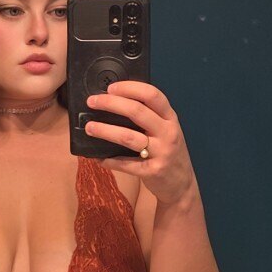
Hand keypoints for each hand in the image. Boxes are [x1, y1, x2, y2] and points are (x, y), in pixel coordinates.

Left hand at [84, 81, 195, 203]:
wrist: (181, 184)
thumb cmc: (168, 151)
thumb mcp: (166, 130)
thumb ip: (149, 116)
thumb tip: (116, 102)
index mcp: (170, 118)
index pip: (152, 95)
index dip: (129, 88)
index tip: (110, 88)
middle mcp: (168, 132)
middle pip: (136, 111)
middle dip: (110, 103)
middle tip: (92, 102)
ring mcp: (162, 152)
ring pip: (128, 137)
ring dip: (105, 130)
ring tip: (89, 127)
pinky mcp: (152, 171)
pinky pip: (126, 164)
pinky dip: (109, 160)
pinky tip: (97, 157)